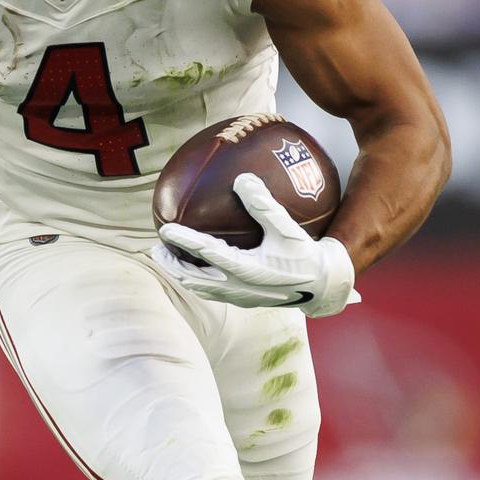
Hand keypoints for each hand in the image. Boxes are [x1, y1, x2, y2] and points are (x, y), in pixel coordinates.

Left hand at [154, 174, 360, 317]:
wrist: (323, 288)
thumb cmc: (306, 255)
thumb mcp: (287, 228)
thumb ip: (264, 204)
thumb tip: (242, 178)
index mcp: (247, 269)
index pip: (206, 253)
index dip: (183, 241)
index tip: (165, 229)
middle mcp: (239, 287)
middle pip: (193, 278)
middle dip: (172, 265)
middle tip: (155, 250)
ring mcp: (240, 297)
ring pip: (201, 288)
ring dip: (182, 275)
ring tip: (169, 261)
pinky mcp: (245, 301)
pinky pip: (213, 292)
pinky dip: (198, 280)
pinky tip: (196, 268)